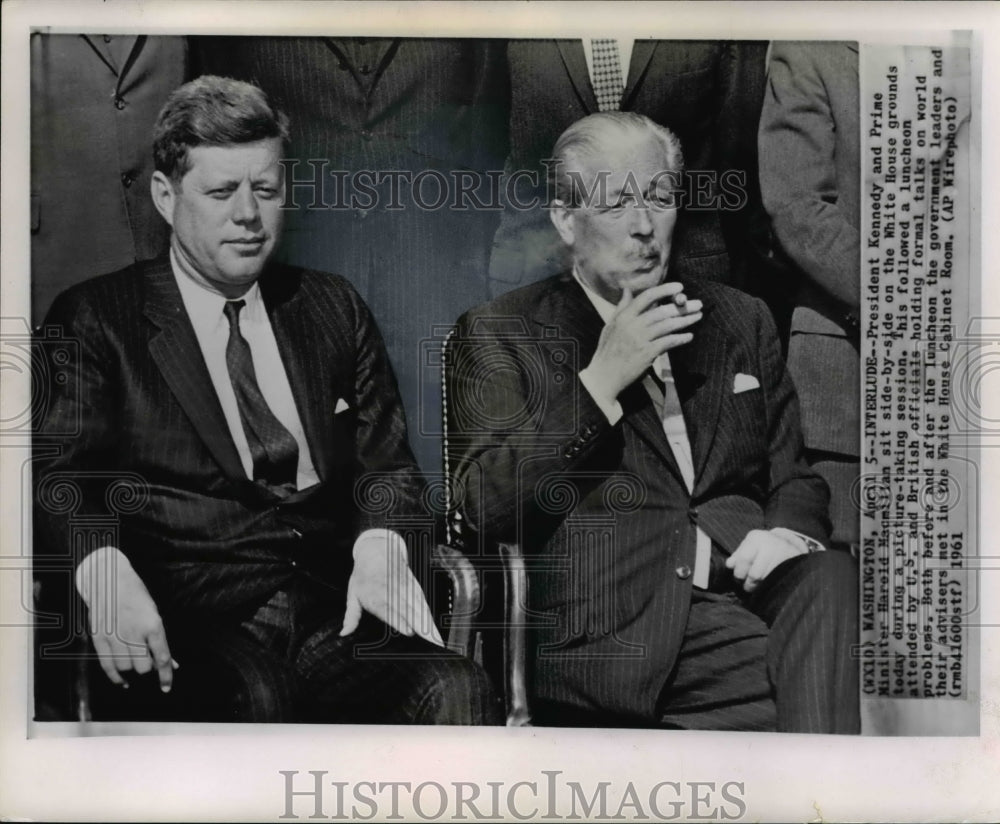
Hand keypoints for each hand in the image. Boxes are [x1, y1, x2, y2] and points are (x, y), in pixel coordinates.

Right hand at [75, 547, 176, 691]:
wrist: (108, 579)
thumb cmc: (136, 595)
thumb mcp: (154, 614)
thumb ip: (161, 641)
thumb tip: (172, 664)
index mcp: (153, 625)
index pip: (162, 658)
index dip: (166, 676)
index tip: (166, 687)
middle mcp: (134, 634)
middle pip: (144, 668)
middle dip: (148, 667)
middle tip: (148, 660)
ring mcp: (115, 637)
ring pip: (127, 668)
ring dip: (132, 667)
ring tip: (134, 658)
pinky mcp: (99, 639)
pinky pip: (107, 667)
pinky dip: (116, 678)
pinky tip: (123, 682)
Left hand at [340, 535, 443, 646]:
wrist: (374, 550)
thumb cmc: (363, 576)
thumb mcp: (353, 594)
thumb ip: (351, 616)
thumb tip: (344, 633)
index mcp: (374, 595)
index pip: (388, 610)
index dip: (400, 620)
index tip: (409, 631)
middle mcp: (389, 590)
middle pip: (406, 607)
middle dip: (417, 622)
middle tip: (429, 637)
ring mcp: (402, 585)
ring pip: (416, 603)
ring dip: (426, 618)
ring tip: (434, 634)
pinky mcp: (411, 582)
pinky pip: (420, 597)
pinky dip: (427, 609)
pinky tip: (432, 622)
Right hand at [585, 283, 702, 402]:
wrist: (604, 376)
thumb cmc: (607, 351)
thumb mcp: (611, 325)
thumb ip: (621, 307)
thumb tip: (627, 289)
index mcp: (624, 316)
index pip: (647, 297)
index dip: (664, 290)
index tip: (679, 287)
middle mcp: (632, 325)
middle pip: (662, 311)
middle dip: (682, 307)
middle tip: (698, 304)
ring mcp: (640, 339)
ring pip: (668, 325)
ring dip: (685, 321)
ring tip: (697, 316)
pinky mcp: (646, 353)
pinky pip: (668, 342)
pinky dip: (680, 339)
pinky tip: (689, 336)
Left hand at [725, 529, 805, 592]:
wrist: (788, 545)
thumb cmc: (762, 547)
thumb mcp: (749, 547)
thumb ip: (738, 556)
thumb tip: (729, 565)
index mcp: (756, 538)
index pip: (743, 559)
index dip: (739, 573)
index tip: (739, 578)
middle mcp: (770, 543)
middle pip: (754, 574)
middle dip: (748, 583)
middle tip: (747, 586)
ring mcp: (783, 553)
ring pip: (766, 580)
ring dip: (759, 586)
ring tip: (757, 585)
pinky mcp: (794, 563)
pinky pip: (777, 581)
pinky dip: (770, 585)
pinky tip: (768, 583)